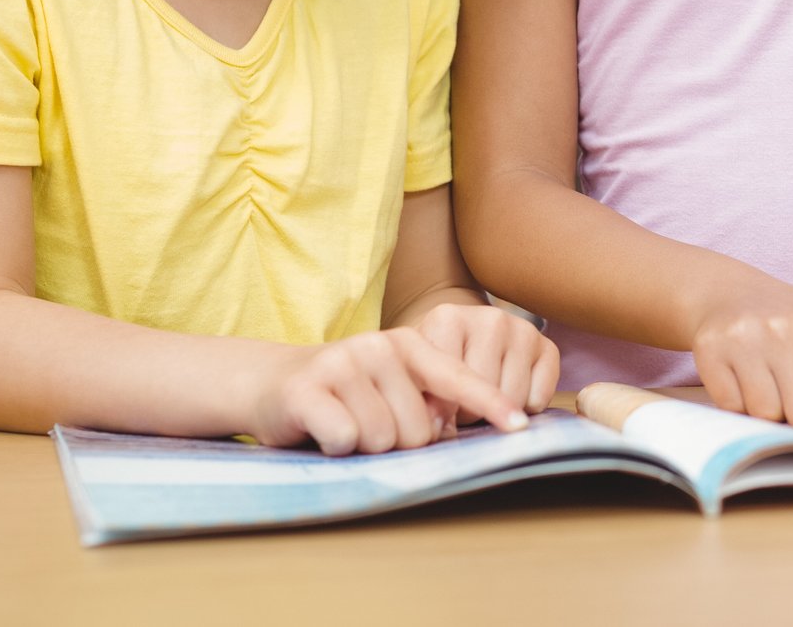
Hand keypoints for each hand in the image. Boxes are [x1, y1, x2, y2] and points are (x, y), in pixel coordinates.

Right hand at [246, 324, 531, 455]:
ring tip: (345, 424)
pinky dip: (337, 446)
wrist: (272, 382)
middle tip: (368, 424)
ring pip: (383, 439)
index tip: (519, 427)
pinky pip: (346, 438)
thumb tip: (449, 429)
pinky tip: (323, 430)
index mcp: (410, 345)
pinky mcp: (308, 389)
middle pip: (418, 430)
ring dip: (366, 448)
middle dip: (397, 443)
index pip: (459, 380)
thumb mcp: (392, 389)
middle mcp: (380, 347)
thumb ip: (427, 403)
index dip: (490, 405)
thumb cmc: (346, 395)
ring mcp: (343, 364)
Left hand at [412, 303, 559, 425]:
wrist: (459, 339)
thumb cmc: (432, 366)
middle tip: (461, 405)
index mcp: (448, 319)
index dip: (446, 411)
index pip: (453, 383)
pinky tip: (511, 394)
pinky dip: (526, 408)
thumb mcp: (416, 378)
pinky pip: (539, 398)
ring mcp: (522, 329)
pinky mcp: (547, 346)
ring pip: (514, 398)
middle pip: (486, 392)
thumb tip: (445, 429)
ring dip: (499, 412)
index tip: (439, 416)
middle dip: (472, 412)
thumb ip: (423, 402)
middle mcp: (490, 318)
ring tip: (484, 399)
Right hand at [691, 280, 792, 438]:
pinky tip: (744, 381)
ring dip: (772, 413)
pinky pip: (733, 407)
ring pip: (767, 414)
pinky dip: (741, 405)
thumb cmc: (792, 324)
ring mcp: (743, 339)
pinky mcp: (710, 351)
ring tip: (771, 385)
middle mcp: (782, 328)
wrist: (730, 294)